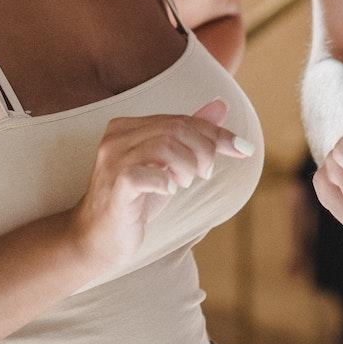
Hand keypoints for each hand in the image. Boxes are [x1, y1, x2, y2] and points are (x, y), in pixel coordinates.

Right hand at [69, 99, 253, 269]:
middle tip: (205, 173)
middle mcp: (116, 136)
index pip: (180, 119)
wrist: (99, 238)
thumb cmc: (135, 200)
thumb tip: (221, 105)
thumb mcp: (168, 165)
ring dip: (186, 167)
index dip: (216, 132)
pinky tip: (169, 190)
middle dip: (203, 150)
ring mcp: (112, 160)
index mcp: (127, 125)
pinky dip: (166, 182)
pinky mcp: (114, 185)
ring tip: (184, 183)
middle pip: (175, 129)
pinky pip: (146, 174)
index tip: (243, 148)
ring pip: (164, 147)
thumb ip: (191, 134)